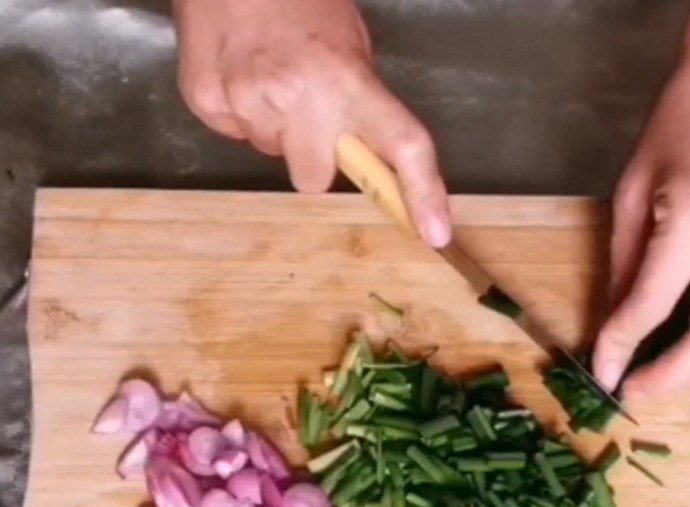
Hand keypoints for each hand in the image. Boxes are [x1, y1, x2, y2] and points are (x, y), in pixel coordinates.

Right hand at [172, 0, 450, 246]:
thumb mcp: (350, 43)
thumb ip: (362, 103)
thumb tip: (368, 154)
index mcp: (348, 79)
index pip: (401, 144)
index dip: (422, 192)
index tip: (435, 232)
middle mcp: (298, 96)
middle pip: (313, 179)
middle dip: (312, 156)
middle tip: (308, 114)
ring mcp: (246, 101)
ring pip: (271, 153)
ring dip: (276, 128)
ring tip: (270, 76)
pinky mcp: (206, 101)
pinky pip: (234, 133)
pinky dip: (240, 112)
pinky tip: (241, 73)